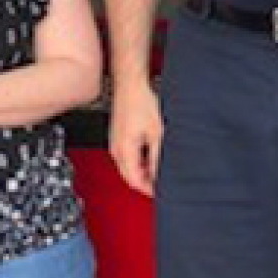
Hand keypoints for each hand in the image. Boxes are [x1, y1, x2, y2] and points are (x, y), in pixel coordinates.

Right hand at [109, 79, 164, 196]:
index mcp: (124, 152)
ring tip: (159, 170)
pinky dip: (139, 159)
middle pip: (130, 176)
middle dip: (146, 182)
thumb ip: (158, 157)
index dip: (149, 190)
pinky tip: (151, 154)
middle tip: (162, 184)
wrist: (131, 84)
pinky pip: (127, 155)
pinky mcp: (118, 135)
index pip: (135, 182)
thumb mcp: (157, 134)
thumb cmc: (142, 103)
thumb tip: (162, 175)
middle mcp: (116, 149)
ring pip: (128, 166)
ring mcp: (115, 142)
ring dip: (143, 170)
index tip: (162, 193)